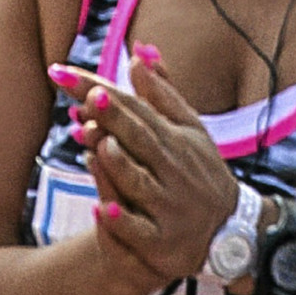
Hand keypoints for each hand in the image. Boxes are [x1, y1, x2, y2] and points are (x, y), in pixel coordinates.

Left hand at [54, 51, 243, 289]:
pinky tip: (103, 210)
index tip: (65, 73)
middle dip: (115, 118)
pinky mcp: (162, 243)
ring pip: (141, 184)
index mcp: (174, 138)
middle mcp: (171, 169)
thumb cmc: (199, 172)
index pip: (134, 109)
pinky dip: (124, 223)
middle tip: (88, 96)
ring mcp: (168, 207)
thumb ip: (161, 92)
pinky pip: (141, 232)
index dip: (100, 91)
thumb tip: (138, 51)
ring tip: (99, 143)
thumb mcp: (189, 129)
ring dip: (120, 165)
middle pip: (140, 139)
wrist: (230, 230)